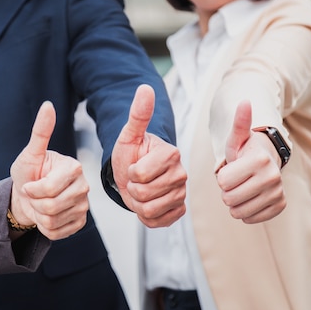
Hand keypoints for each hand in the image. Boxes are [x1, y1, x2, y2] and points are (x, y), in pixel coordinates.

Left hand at [10, 101, 89, 239]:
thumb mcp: (30, 154)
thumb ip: (40, 132)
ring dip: (38, 215)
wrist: (28, 196)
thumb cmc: (29, 173)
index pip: (50, 189)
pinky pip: (56, 233)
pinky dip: (44, 227)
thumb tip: (48, 105)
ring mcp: (84, 206)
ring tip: (39, 203)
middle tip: (33, 194)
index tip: (28, 183)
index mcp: (74, 167)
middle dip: (34, 203)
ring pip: (52, 221)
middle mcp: (84, 186)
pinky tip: (45, 215)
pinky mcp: (80, 222)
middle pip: (51, 207)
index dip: (32, 189)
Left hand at [111, 84, 186, 227]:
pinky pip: (157, 221)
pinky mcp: (179, 210)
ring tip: (141, 190)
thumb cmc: (131, 154)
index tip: (134, 166)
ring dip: (138, 203)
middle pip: (144, 194)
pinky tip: (148, 203)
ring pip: (149, 209)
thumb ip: (138, 114)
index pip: (141, 174)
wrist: (134, 174)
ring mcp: (181, 193)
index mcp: (171, 154)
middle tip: (136, 180)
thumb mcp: (129, 135)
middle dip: (133, 189)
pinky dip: (146, 216)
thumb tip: (146, 87)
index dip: (131, 173)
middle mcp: (181, 174)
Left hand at [217, 100, 285, 222]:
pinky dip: (246, 212)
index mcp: (260, 160)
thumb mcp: (237, 138)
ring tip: (242, 188)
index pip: (222, 182)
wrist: (265, 161)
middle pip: (229, 199)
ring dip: (235, 202)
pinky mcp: (279, 206)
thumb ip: (239, 122)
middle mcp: (273, 177)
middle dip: (227, 191)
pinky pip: (251, 219)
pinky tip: (250, 198)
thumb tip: (245, 101)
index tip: (231, 168)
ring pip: (238, 212)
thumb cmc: (245, 150)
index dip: (222, 177)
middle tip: (236, 180)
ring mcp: (278, 193)